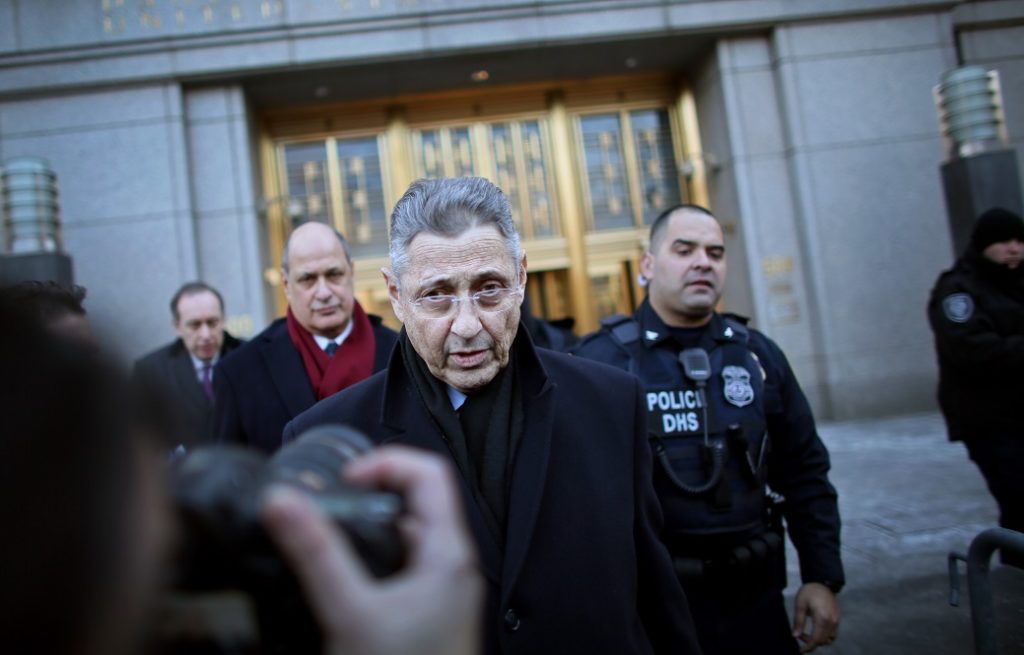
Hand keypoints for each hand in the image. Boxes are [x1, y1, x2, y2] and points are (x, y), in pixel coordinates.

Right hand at [261, 446, 482, 654]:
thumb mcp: (351, 612)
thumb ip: (316, 555)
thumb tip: (283, 501)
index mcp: (448, 551)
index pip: (429, 472)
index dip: (385, 462)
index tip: (342, 479)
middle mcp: (451, 564)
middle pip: (417, 499)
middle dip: (369, 494)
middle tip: (326, 504)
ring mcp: (442, 589)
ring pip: (407, 534)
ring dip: (368, 526)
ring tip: (326, 536)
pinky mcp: (428, 611)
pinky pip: (402, 565)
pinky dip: (372, 556)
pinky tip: (340, 576)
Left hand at [791, 582, 840, 651]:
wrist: (823, 582)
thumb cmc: (810, 592)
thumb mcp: (800, 605)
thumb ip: (798, 621)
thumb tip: (795, 636)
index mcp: (822, 618)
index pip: (816, 639)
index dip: (808, 647)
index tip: (800, 651)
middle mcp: (832, 621)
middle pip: (823, 641)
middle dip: (811, 643)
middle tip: (800, 636)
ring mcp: (836, 620)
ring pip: (829, 639)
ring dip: (818, 640)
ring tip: (806, 634)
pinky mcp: (838, 619)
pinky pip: (833, 633)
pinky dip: (824, 636)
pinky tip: (815, 630)